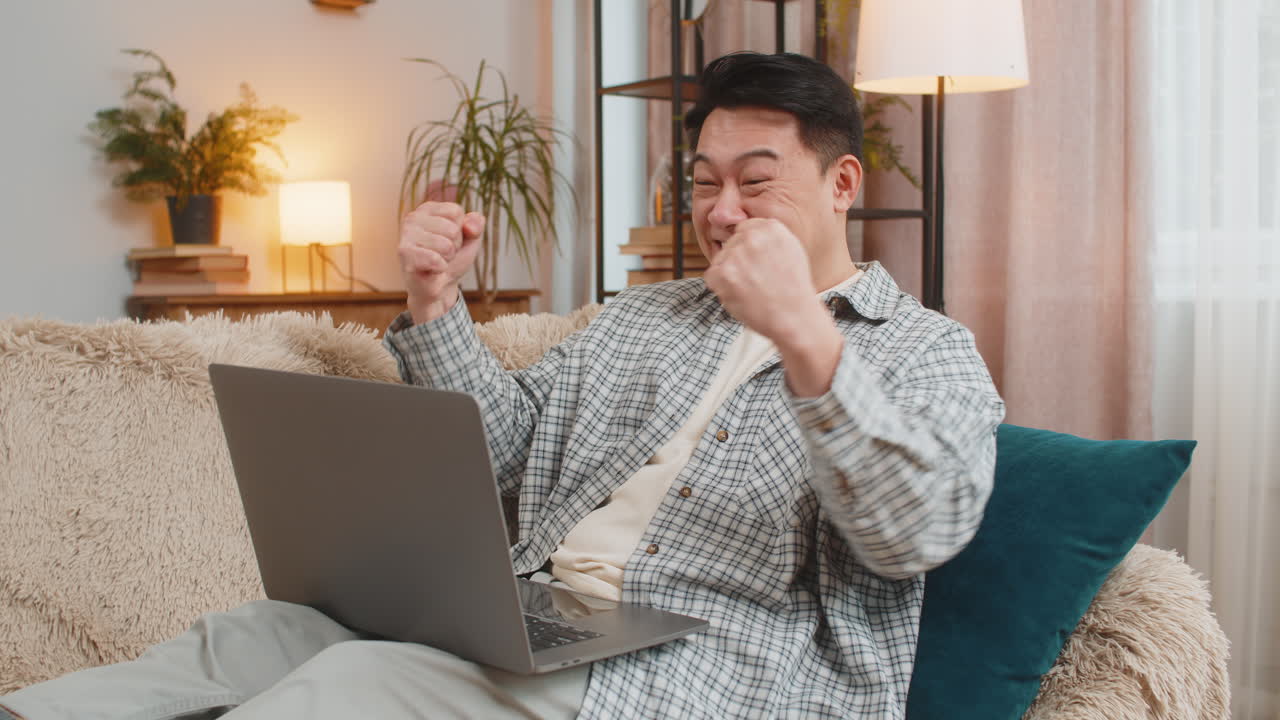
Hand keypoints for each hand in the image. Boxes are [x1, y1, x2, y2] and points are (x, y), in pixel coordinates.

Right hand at [398, 201, 484, 323]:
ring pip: (446, 245)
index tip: (450, 240)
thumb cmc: (452, 260)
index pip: (456, 211)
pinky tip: (431, 269)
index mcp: (428, 209)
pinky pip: (435, 259)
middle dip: (454, 246)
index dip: (460, 231)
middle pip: (453, 229)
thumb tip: (470, 226)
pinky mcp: (404, 253)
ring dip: (447, 258)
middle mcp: (413, 217)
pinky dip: (440, 268)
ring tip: (437, 261)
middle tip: (443, 254)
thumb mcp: (470, 241)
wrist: (440, 287)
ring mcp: (406, 234)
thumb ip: (476, 227)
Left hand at [703, 218, 843, 396]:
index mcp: (770, 227)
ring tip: (751, 289)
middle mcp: (752, 236)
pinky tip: (741, 296)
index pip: (745, 229)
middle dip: (738, 261)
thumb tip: (745, 232)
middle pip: (731, 244)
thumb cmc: (793, 289)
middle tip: (756, 280)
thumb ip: (768, 237)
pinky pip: (711, 277)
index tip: (756, 263)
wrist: (793, 317)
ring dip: (729, 275)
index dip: (748, 249)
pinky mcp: (722, 273)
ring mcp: (736, 254)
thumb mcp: (791, 250)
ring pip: (720, 260)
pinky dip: (721, 289)